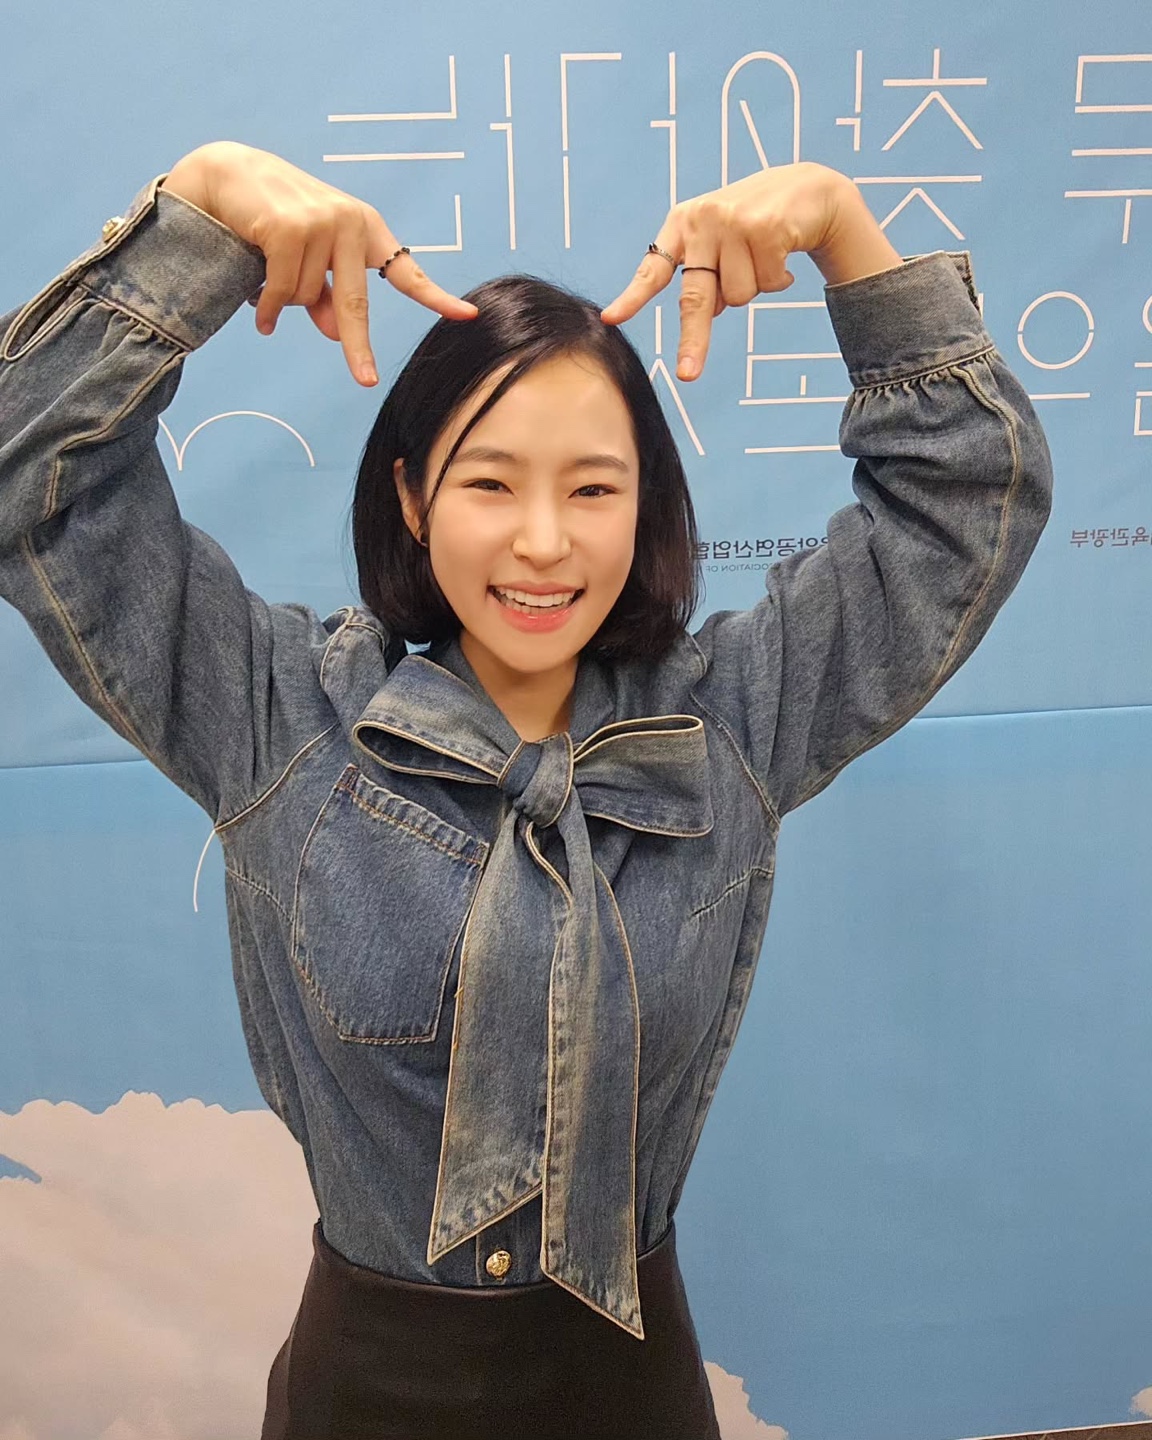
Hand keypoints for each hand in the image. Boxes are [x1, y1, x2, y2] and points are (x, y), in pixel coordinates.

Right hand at [161, 141, 476, 385]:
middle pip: (355, 304)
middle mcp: (350, 223)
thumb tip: (334, 334)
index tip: (467, 316)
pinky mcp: (289, 229)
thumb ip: (326, 296)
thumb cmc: (273, 218)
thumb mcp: (310, 259)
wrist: (227, 175)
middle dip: (356, 346)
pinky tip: (258, 308)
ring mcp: (321, 223)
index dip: (436, 297)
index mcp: (365, 229)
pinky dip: (269, 306)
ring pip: (307, 299)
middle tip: (365, 380)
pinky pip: (283, 291)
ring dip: (285, 299)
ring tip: (267, 272)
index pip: (406, 272)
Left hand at [600, 162, 900, 380]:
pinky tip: (784, 253)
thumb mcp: (721, 244)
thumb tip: (708, 313)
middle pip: (696, 298)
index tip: (611, 318)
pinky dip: (780, 279)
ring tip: (766, 257)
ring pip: (739, 297)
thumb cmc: (756, 224)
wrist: (808, 190)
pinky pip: (768, 284)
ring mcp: (733, 222)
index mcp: (681, 225)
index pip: (653, 270)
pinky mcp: (766, 227)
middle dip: (693, 341)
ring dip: (757, 287)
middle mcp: (702, 220)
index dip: (633, 297)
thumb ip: (707, 277)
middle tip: (688, 376)